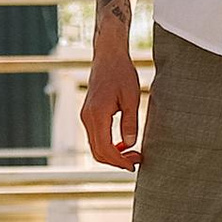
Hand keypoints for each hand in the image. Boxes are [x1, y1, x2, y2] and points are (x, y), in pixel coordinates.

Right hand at [81, 24, 144, 170]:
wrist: (108, 56)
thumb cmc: (121, 73)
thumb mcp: (131, 98)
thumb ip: (130, 123)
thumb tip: (130, 145)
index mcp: (97, 114)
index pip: (105, 148)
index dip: (119, 161)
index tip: (134, 165)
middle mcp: (87, 117)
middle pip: (97, 151)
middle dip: (116, 161)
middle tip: (136, 161)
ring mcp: (85, 116)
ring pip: (95, 146)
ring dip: (112, 154)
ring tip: (132, 154)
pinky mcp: (88, 114)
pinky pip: (95, 137)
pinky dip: (107, 145)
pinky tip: (122, 145)